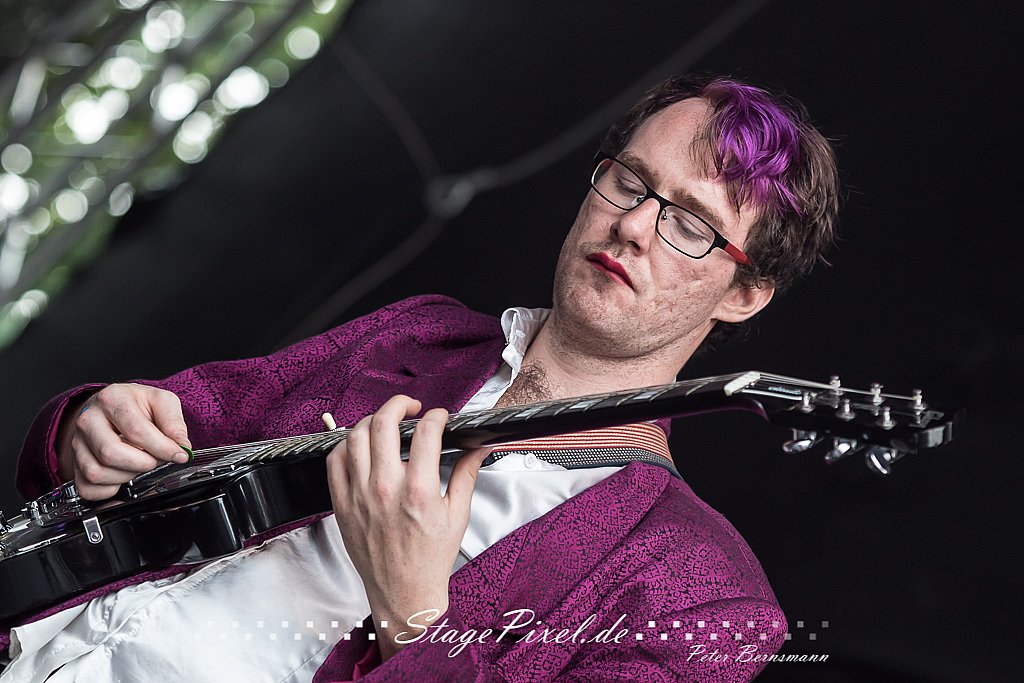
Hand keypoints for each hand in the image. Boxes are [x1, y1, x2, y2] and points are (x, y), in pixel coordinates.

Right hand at [57, 383, 191, 499]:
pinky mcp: (75, 464)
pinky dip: (110, 490)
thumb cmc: (137, 405)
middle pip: (111, 453)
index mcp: (112, 399)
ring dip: (127, 476)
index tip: (178, 455)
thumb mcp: (162, 402)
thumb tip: (182, 446)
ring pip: (97, 473)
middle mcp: (88, 420)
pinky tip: (123, 476)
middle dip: (142, 463)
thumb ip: (174, 422)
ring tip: (139, 464)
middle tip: (156, 460)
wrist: (113, 408)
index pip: (136, 430)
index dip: (162, 448)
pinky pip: (88, 489)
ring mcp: (78, 444)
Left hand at [326, 395, 488, 661]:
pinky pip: (335, 461)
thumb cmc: (431, 558)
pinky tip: (361, 445)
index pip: (425, 432)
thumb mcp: (458, 515)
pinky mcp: (342, 505)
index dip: (435, 416)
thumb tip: (479, 448)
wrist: (403, 594)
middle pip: (384, 424)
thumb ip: (467, 474)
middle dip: (400, 405)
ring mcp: (359, 495)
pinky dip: (346, 444)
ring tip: (385, 423)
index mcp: (419, 491)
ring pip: (355, 436)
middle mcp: (386, 489)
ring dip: (372, 421)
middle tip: (410, 408)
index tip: (440, 417)